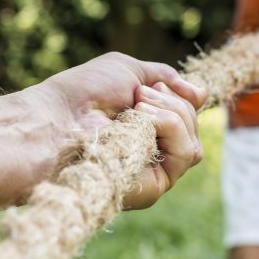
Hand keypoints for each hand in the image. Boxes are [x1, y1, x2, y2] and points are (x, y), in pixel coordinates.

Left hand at [37, 52, 206, 208]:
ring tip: (136, 105)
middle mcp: (151, 152)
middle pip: (193, 128)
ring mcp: (153, 171)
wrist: (56, 118)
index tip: (162, 84)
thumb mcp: (129, 71)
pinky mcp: (153, 187)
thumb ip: (166, 79)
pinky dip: (169, 126)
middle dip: (173, 102)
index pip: (187, 117)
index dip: (183, 97)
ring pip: (194, 144)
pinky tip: (140, 119)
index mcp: (145, 128)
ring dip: (172, 113)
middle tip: (138, 94)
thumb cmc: (82, 93)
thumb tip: (201, 94)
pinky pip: (185, 153)